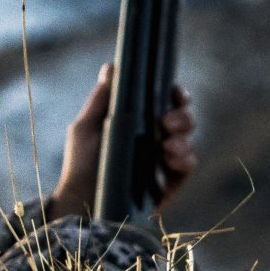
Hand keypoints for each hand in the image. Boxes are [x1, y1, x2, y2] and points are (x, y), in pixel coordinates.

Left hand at [48, 63, 196, 218]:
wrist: (83, 203)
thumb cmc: (81, 164)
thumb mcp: (86, 128)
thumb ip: (102, 99)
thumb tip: (112, 67)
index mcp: (136, 120)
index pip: (163, 100)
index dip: (174, 93)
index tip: (174, 91)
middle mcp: (154, 137)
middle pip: (182, 118)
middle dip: (182, 115)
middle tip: (167, 122)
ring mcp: (164, 159)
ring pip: (187, 140)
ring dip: (183, 138)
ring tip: (166, 145)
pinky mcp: (170, 181)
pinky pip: (187, 165)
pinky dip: (183, 159)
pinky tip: (170, 159)